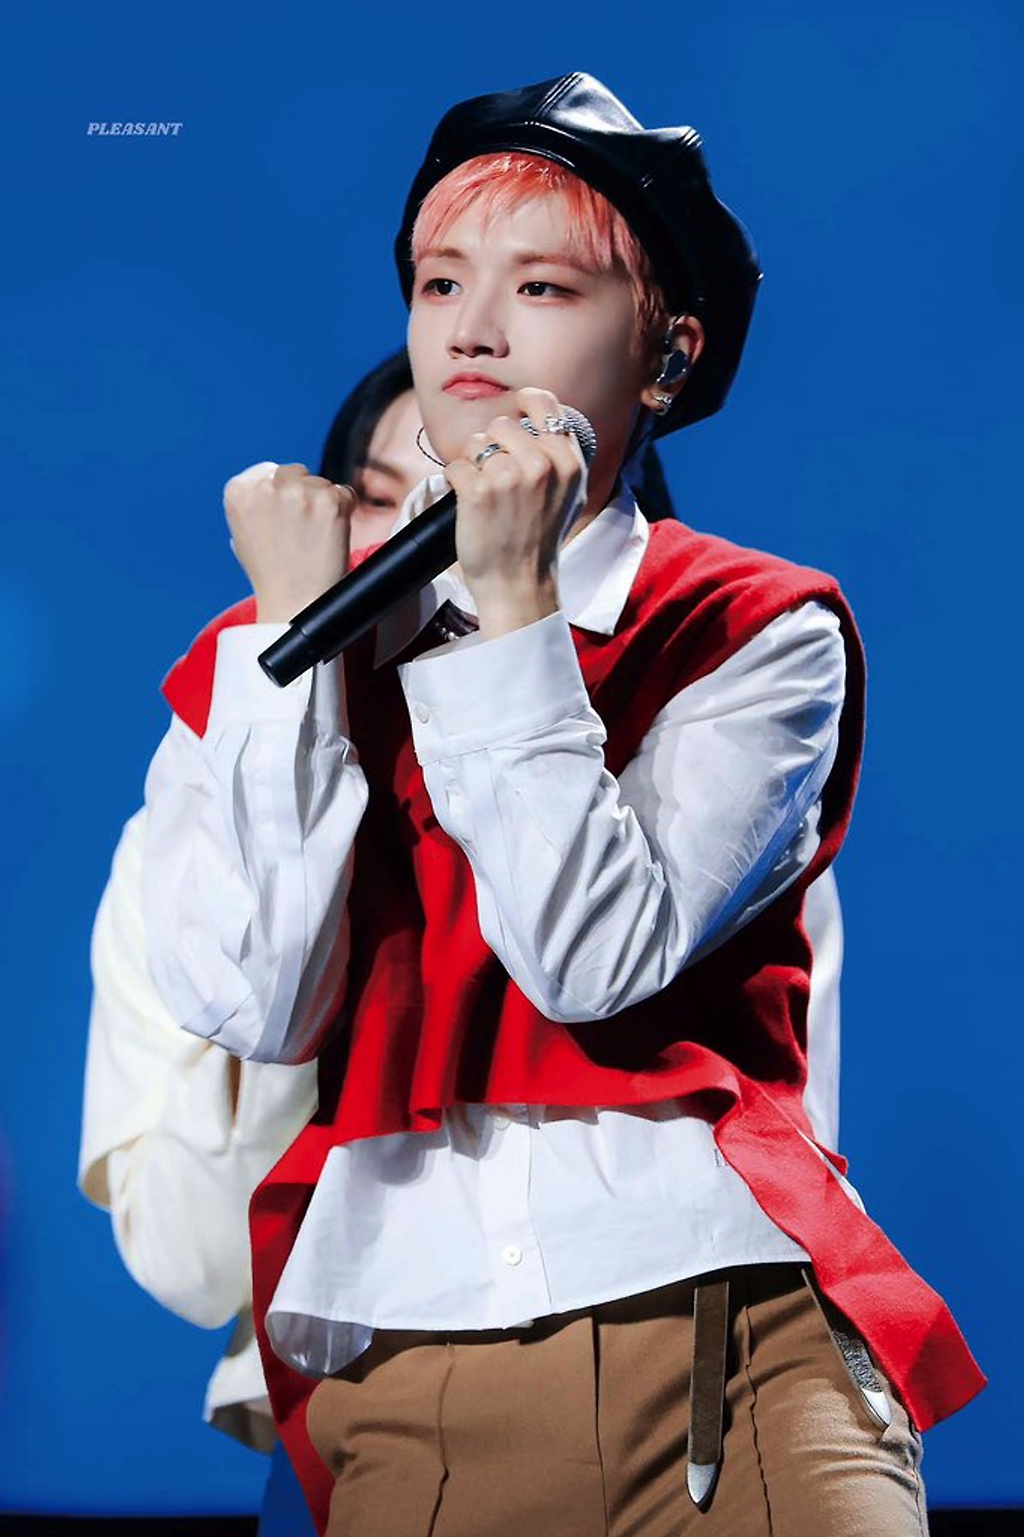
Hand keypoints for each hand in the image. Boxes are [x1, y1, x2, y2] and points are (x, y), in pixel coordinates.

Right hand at [223, 462, 356, 622]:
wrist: (294, 602)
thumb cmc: (271, 574)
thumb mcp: (243, 533)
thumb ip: (254, 501)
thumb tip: (271, 479)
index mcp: (238, 491)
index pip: (268, 471)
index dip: (281, 493)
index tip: (284, 517)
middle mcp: (265, 487)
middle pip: (295, 473)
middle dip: (302, 494)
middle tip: (303, 529)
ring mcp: (298, 493)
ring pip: (321, 483)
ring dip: (323, 504)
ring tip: (314, 537)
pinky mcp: (328, 501)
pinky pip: (345, 493)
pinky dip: (344, 511)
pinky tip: (330, 535)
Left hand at [443, 388, 586, 636]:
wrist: (520, 585)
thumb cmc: (539, 542)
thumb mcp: (569, 495)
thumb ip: (559, 456)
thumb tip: (541, 419)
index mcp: (567, 461)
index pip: (544, 404)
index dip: (524, 403)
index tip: (515, 411)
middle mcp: (542, 463)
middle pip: (501, 425)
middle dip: (492, 447)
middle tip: (497, 481)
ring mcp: (509, 476)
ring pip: (475, 443)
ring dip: (473, 465)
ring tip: (486, 496)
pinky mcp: (478, 490)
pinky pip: (455, 466)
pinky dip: (456, 483)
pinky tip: (470, 505)